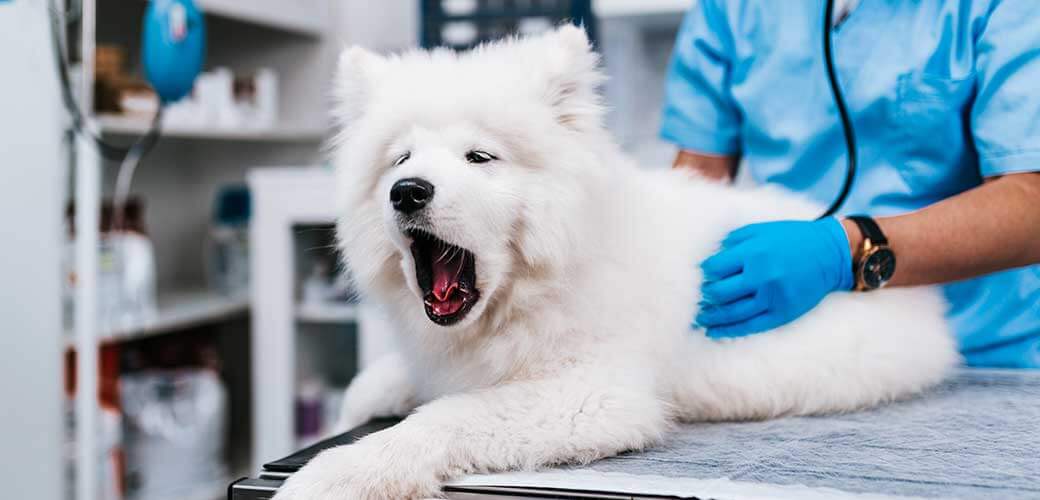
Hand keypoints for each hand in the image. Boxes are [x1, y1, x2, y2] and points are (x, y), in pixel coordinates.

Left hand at [695, 218, 853, 337]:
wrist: (830, 254)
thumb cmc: (790, 239)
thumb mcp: (759, 231)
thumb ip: (731, 243)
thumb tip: (705, 260)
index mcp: (754, 253)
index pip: (714, 269)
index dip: (702, 274)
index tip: (698, 277)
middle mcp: (762, 276)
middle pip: (719, 293)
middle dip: (703, 297)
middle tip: (694, 299)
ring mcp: (773, 297)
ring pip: (731, 313)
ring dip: (710, 317)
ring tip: (698, 318)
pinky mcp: (782, 313)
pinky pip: (749, 326)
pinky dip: (728, 330)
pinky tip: (713, 331)